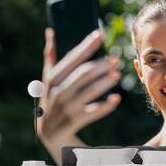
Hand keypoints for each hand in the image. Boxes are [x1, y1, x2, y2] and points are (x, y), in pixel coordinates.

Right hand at [38, 28, 121, 164]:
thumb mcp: (48, 80)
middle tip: (115, 59)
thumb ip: (50, 57)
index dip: (86, 45)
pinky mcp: (73, 121)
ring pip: (88, 91)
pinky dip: (105, 106)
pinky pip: (92, 112)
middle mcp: (57, 91)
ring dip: (104, 82)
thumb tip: (50, 30)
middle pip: (82, 74)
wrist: (49, 134)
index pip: (72, 58)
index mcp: (52, 78)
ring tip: (117, 74)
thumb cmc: (52, 101)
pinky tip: (116, 99)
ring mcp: (65, 107)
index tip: (100, 34)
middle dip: (100, 65)